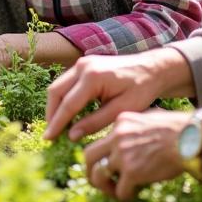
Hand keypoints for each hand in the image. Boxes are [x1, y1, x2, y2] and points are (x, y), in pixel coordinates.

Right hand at [45, 48, 192, 141]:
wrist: (153, 68)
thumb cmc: (142, 89)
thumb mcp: (120, 111)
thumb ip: (95, 123)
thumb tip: (71, 135)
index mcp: (93, 77)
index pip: (68, 104)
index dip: (57, 123)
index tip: (48, 139)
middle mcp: (83, 66)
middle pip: (56, 92)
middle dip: (51, 114)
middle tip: (51, 134)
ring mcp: (82, 63)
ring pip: (58, 86)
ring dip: (55, 106)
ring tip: (57, 127)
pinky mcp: (84, 64)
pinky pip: (67, 82)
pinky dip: (64, 98)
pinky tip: (68, 114)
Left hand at [84, 109, 189, 201]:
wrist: (192, 138)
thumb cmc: (180, 130)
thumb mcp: (152, 118)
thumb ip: (137, 128)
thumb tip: (136, 138)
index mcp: (121, 122)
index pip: (102, 139)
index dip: (104, 154)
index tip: (111, 163)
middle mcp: (117, 136)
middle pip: (89, 155)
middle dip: (90, 170)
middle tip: (98, 180)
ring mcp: (123, 154)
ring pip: (98, 174)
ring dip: (103, 186)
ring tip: (113, 191)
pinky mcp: (132, 172)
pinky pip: (120, 190)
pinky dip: (124, 196)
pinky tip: (133, 195)